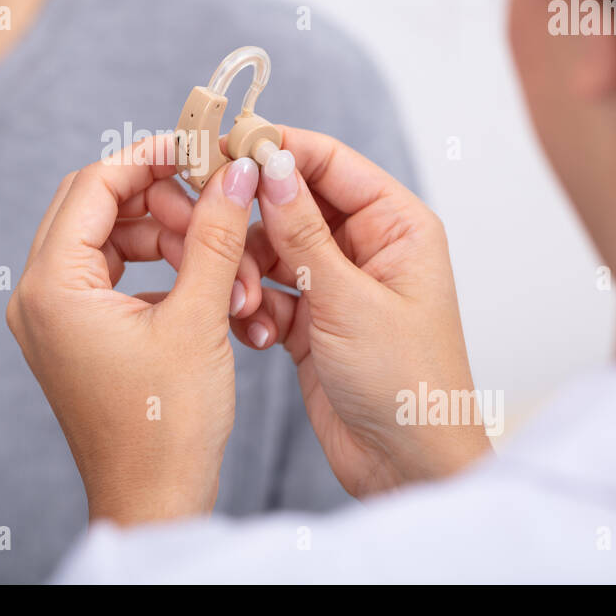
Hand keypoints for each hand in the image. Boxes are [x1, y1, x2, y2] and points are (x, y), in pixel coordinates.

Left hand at [6, 134, 261, 524]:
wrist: (154, 500)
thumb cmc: (169, 426)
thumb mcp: (199, 318)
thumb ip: (214, 234)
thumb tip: (236, 172)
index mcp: (52, 287)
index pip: (93, 184)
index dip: (149, 156)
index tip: (198, 147)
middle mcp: (38, 296)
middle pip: (95, 205)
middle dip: (160, 199)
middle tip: (216, 206)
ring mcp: (53, 317)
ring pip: (109, 239)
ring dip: (167, 238)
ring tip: (223, 266)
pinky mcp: (75, 334)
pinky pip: (112, 274)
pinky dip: (157, 269)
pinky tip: (203, 288)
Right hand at [232, 126, 489, 495]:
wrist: (407, 467)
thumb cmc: (407, 384)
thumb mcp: (347, 300)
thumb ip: (302, 231)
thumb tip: (270, 166)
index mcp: (396, 226)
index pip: (330, 163)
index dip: (277, 149)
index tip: (224, 148)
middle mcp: (367, 247)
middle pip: (292, 204)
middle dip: (252, 222)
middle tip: (208, 227)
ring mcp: (337, 284)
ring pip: (271, 251)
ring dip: (248, 273)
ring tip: (242, 304)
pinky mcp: (312, 321)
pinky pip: (267, 293)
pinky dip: (253, 308)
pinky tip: (254, 334)